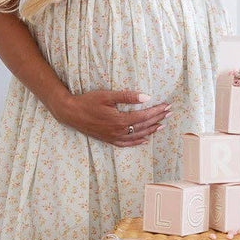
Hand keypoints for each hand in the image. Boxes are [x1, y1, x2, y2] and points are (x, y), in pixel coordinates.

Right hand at [55, 89, 170, 146]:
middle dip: (158, 119)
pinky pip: (126, 144)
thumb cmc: (88, 102)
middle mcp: (119, 131)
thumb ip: (127, 96)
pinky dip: (137, 142)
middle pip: (143, 126)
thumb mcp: (108, 96)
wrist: (70, 113)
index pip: (144, 116)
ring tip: (161, 125)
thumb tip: (146, 97)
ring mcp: (114, 137)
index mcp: (120, 120)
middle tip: (169, 113)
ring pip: (137, 136)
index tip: (167, 106)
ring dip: (151, 130)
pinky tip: (144, 140)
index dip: (157, 111)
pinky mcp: (108, 139)